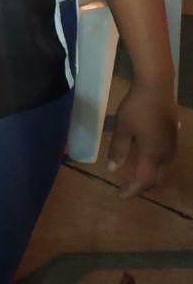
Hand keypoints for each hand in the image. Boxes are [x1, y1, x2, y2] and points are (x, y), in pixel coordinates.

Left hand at [108, 83, 178, 197]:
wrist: (156, 88)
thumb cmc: (137, 107)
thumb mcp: (122, 128)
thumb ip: (118, 150)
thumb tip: (112, 169)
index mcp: (153, 154)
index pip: (144, 180)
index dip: (132, 190)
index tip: (120, 195)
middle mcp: (166, 154)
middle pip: (156, 179)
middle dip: (140, 186)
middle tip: (124, 188)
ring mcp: (172, 147)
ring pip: (162, 171)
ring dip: (148, 177)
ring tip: (131, 177)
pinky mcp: (173, 139)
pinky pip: (165, 161)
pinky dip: (154, 168)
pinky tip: (144, 162)